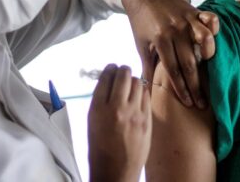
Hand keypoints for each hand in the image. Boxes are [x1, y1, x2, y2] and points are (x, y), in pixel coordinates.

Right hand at [88, 64, 150, 181]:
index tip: (111, 69)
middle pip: (123, 75)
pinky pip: (146, 95)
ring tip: (129, 87)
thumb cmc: (100, 147)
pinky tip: (137, 98)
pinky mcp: (146, 120)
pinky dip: (141, 93)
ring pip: (137, 82)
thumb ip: (100, 100)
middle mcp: (116, 108)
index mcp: (98, 109)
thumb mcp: (92, 121)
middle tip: (122, 74)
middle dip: (122, 71)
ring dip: (133, 81)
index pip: (106, 77)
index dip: (109, 69)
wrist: (116, 170)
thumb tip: (109, 81)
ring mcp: (134, 114)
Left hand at [122, 0, 219, 108]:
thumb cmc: (141, 22)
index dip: (182, 89)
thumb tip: (145, 89)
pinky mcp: (194, 11)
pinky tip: (214, 39)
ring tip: (210, 70)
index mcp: (160, 40)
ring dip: (209, 56)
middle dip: (196, 85)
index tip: (189, 103)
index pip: (174, 70)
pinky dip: (214, 28)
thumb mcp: (141, 44)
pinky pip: (210, 19)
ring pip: (204, 41)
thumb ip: (147, 67)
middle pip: (190, 63)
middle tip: (203, 102)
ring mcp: (187, 20)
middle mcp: (176, 31)